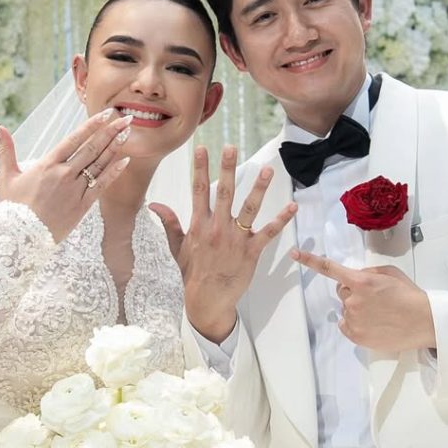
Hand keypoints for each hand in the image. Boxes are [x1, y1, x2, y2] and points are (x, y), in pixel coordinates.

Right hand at [0, 110, 131, 241]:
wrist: (21, 238)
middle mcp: (64, 174)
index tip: (106, 114)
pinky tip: (125, 161)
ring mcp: (75, 190)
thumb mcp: (6, 176)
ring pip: (99, 164)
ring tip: (128, 133)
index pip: (74, 139)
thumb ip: (6, 149)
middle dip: (111, 131)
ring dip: (115, 147)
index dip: (92, 125)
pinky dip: (114, 172)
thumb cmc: (13, 208)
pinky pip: (101, 185)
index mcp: (47, 164)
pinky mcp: (82, 206)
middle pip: (92, 148)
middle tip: (126, 118)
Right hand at [151, 145, 296, 342]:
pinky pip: (268, 233)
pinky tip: (292, 207)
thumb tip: (155, 205)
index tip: (201, 148)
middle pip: (224, 193)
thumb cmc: (193, 273)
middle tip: (231, 147)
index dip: (200, 169)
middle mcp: (217, 228)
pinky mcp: (251, 252)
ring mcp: (235, 239)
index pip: (199, 191)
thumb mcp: (177, 247)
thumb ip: (170, 223)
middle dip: (227, 169)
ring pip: (249, 209)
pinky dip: (281, 220)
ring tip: (268, 170)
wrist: (207, 299)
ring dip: (259, 189)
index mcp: (199, 225)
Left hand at [290, 249, 436, 351]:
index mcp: (361, 281)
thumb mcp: (390, 274)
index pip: (330, 269)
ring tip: (380, 313)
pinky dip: (355, 324)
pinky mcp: (356, 336)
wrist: (424, 322)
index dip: (310, 260)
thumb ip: (369, 272)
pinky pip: (346, 325)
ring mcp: (353, 320)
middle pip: (342, 291)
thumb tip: (356, 277)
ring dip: (357, 309)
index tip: (294, 253)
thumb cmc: (410, 296)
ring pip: (346, 309)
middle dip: (353, 291)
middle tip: (375, 298)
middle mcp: (353, 300)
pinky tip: (374, 324)